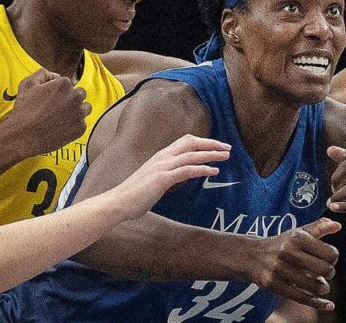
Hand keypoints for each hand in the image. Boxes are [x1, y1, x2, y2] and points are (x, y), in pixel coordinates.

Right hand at [6, 69, 90, 156]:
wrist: (25, 137)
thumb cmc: (25, 111)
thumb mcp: (27, 84)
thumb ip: (42, 74)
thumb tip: (55, 75)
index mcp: (64, 84)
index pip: (67, 83)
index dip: (57, 91)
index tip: (49, 99)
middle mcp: (75, 97)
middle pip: (79, 94)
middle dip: (70, 98)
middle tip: (57, 108)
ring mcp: (79, 113)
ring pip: (85, 108)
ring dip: (77, 110)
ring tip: (62, 117)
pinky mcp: (80, 128)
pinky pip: (82, 124)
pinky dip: (74, 126)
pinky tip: (61, 128)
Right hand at [110, 134, 230, 220]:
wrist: (118, 202)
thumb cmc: (134, 196)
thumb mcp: (152, 181)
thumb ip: (164, 176)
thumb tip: (176, 178)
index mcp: (160, 156)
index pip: (184, 142)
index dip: (202, 142)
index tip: (216, 147)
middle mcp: (162, 157)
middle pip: (191, 142)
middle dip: (211, 144)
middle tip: (226, 148)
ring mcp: (162, 167)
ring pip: (192, 155)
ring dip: (211, 154)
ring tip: (225, 157)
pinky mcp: (163, 178)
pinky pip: (187, 170)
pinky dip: (202, 168)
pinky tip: (213, 171)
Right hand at [248, 217, 340, 310]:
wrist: (250, 255)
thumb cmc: (281, 244)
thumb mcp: (298, 233)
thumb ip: (319, 228)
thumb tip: (338, 225)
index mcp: (297, 238)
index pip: (330, 253)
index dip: (333, 258)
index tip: (327, 259)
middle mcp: (288, 252)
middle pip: (325, 270)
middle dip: (329, 273)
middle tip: (324, 273)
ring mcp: (280, 269)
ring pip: (314, 286)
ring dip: (323, 288)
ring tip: (321, 286)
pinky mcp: (274, 284)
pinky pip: (302, 298)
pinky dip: (318, 303)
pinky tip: (328, 305)